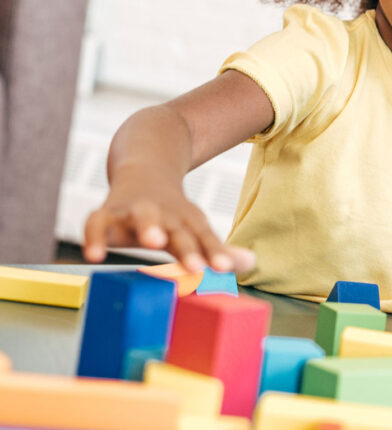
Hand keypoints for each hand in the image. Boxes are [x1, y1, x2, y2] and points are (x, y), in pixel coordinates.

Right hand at [82, 161, 254, 273]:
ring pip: (143, 217)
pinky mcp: (106, 213)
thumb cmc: (172, 211)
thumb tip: (252, 262)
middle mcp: (165, 215)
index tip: (226, 269)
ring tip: (155, 242)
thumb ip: (216, 249)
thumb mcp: (195, 228)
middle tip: (197, 266)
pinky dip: (94, 236)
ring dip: (150, 227)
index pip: (205, 239)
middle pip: (178, 231)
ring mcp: (135, 212)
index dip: (215, 253)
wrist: (145, 168)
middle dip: (187, 248)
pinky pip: (96, 223)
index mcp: (188, 222)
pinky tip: (94, 255)